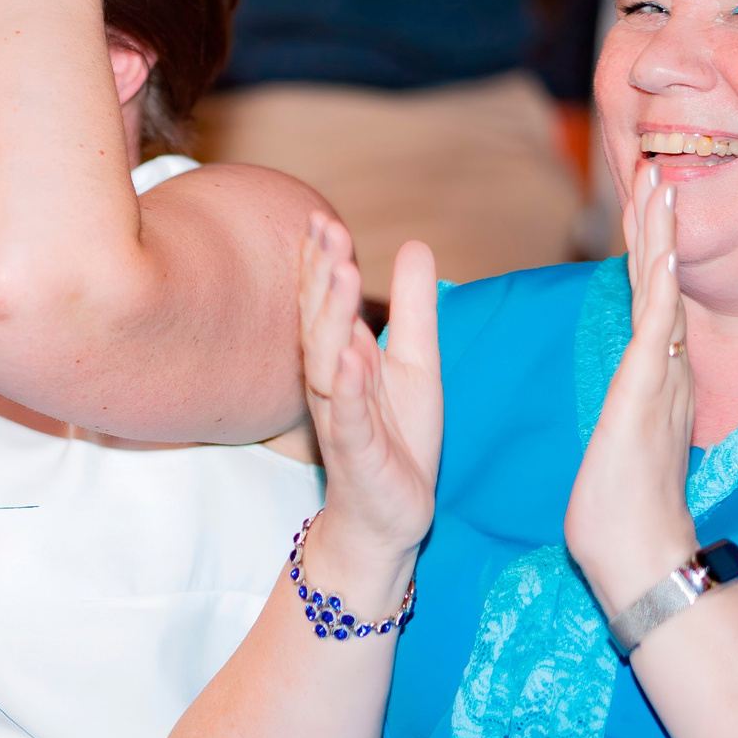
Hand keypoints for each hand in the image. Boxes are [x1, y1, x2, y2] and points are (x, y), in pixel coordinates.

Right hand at [299, 212, 441, 563]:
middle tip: (326, 226)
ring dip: (331, 317)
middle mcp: (333, 381)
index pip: (327, 301)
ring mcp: (341, 417)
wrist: (387, 519)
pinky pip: (347, 417)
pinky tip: (348, 358)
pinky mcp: (356, 454)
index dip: (323, 261)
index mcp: (344, 356)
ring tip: (341, 272)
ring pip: (327, 360)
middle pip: (321, 320)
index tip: (321, 218)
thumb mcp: (415, 364)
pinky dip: (346, 387)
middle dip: (323, 274)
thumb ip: (414, 309)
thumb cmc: (396, 441)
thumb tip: (416, 245)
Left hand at [563, 166, 698, 614]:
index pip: (651, 302)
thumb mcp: (620, 450)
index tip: (643, 206)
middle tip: (654, 169)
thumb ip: (628, 422)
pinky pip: (658, 323)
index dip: (648, 252)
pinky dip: (660, 280)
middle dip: (656, 225)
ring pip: (662, 289)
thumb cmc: (623, 515)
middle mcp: (669, 370)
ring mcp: (662, 376)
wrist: (640, 556)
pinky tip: (661, 244)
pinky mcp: (649, 390)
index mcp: (657, 381)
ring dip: (659, 234)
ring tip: (659, 181)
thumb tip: (625, 415)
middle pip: (662, 281)